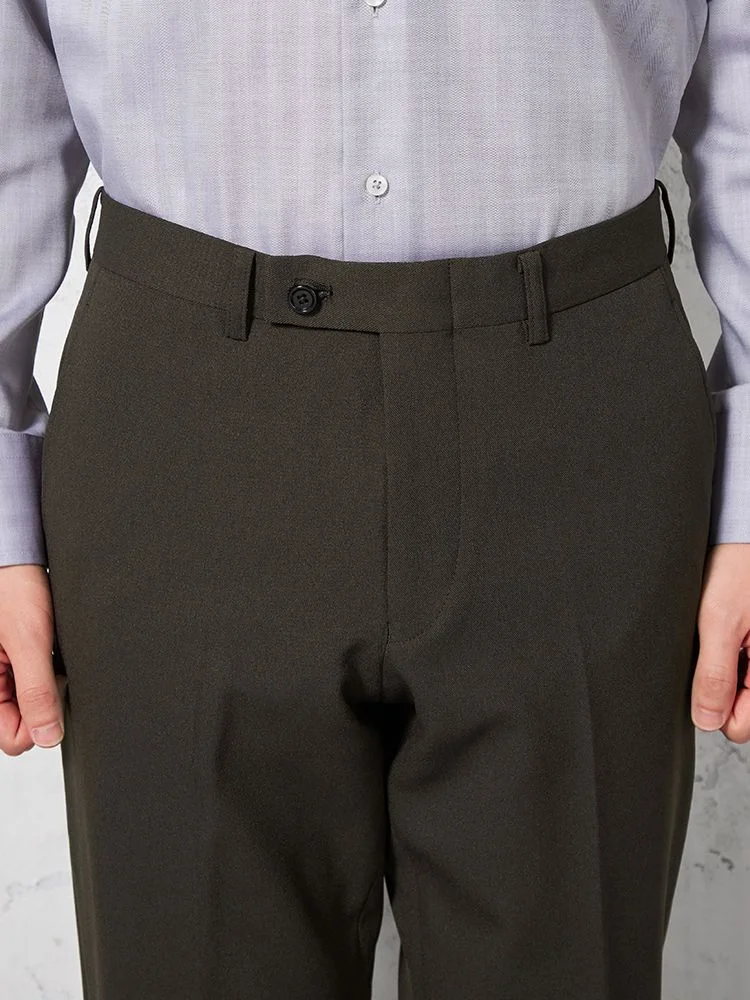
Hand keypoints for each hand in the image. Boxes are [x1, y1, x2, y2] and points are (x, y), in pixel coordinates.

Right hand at [0, 564, 66, 754]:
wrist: (15, 559)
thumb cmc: (11, 589)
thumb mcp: (29, 641)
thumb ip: (37, 692)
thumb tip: (47, 737)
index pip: (13, 739)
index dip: (40, 721)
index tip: (52, 685)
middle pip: (22, 723)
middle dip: (43, 700)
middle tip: (50, 665)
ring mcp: (1, 674)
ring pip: (30, 704)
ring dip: (44, 683)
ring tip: (46, 651)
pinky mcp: (10, 663)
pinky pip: (32, 683)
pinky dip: (45, 670)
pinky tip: (46, 648)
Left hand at [691, 542, 749, 741]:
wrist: (742, 533)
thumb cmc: (739, 566)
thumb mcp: (720, 619)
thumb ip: (715, 674)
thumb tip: (706, 720)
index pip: (739, 726)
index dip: (714, 710)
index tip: (699, 681)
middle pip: (736, 706)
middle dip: (717, 686)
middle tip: (707, 648)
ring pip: (735, 685)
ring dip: (720, 667)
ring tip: (717, 630)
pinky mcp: (748, 639)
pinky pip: (737, 663)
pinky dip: (723, 651)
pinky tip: (719, 625)